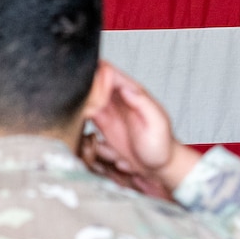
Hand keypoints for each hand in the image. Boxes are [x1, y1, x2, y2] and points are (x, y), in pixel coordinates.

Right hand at [82, 63, 200, 196]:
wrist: (157, 165)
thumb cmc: (161, 145)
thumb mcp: (157, 123)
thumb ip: (143, 104)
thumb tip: (126, 88)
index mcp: (133, 92)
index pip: (110, 73)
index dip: (97, 77)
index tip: (92, 93)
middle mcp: (119, 97)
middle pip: (94, 80)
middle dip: (84, 88)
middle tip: (85, 107)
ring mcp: (109, 109)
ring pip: (86, 94)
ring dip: (79, 101)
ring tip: (85, 117)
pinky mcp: (101, 122)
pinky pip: (84, 110)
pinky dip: (78, 112)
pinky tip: (80, 121)